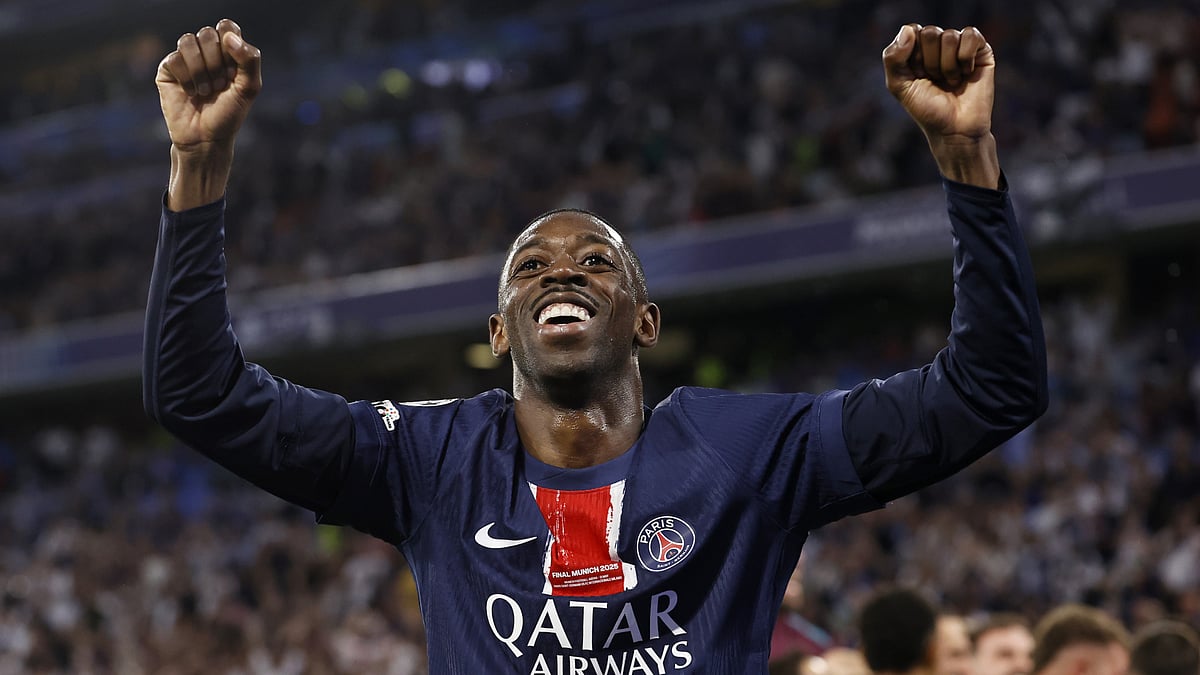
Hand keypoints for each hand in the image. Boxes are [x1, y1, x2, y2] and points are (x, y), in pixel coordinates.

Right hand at [156, 19, 261, 153]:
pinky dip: (187, 79)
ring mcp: (186, 59)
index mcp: (227, 51)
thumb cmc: (229, 113)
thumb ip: (249, 60)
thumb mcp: (249, 88)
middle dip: (216, 62)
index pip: (227, 27)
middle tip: (220, 85)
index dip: (230, 46)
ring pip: (188, 41)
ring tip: (206, 91)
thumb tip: (229, 37)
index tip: (232, 72)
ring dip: (201, 70)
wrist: (207, 137)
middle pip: (207, 33)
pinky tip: (191, 93)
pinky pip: (174, 59)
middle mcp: (206, 51)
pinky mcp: (168, 69)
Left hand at [882, 24, 999, 187]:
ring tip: (951, 81)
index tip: (917, 76)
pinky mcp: (981, 50)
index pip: (911, 31)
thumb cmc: (926, 109)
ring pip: (949, 36)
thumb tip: (909, 29)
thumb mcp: (899, 86)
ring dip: (947, 66)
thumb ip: (892, 58)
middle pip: (930, 33)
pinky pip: (970, 35)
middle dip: (930, 63)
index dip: (913, 56)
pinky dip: (965, 58)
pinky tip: (966, 73)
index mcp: (917, 49)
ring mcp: (960, 46)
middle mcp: (938, 45)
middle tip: (936, 80)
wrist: (955, 129)